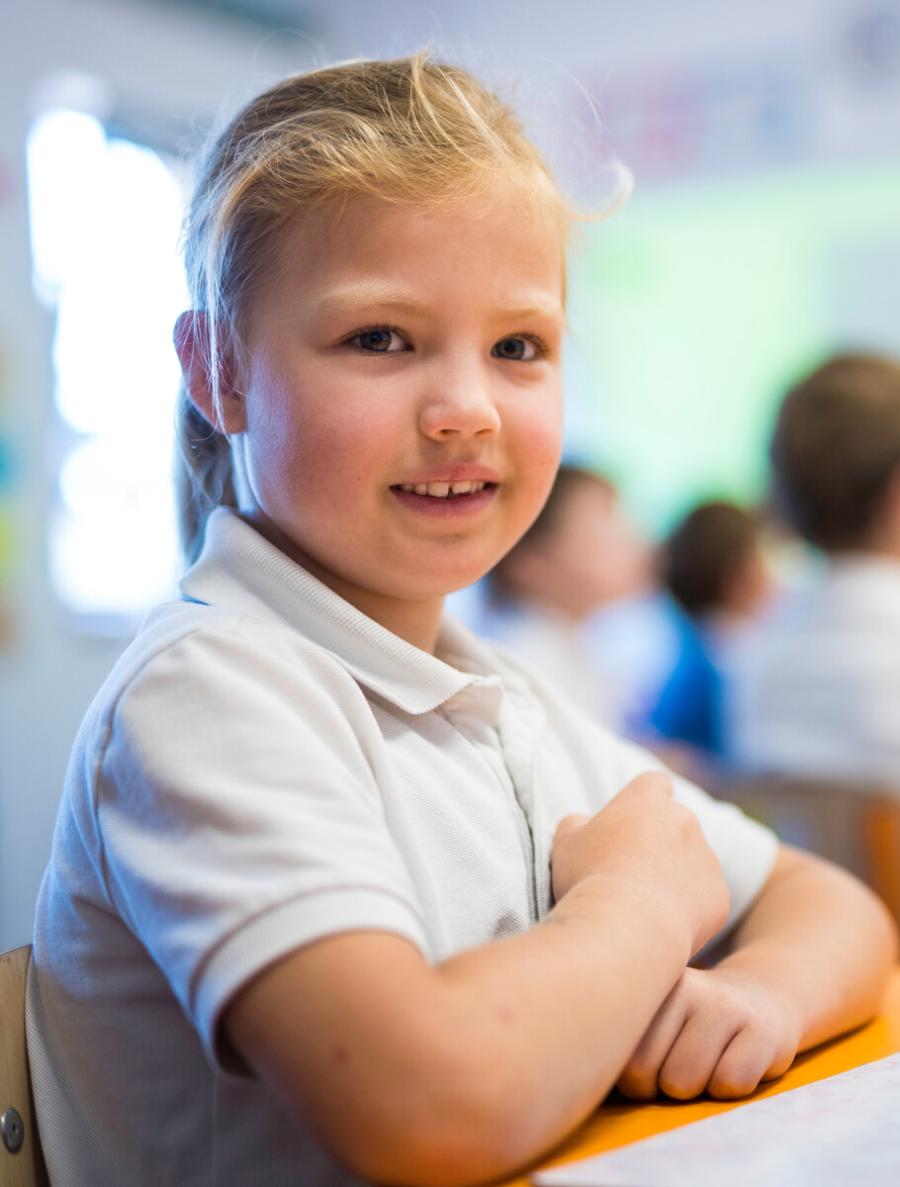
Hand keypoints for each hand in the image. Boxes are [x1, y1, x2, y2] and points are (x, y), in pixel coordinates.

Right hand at [551, 772, 729, 956]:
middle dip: (660, 842)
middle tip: (631, 871)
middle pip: (676, 823)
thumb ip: (577, 823)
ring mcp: (707, 857)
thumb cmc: (590, 877)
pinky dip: (689, 907)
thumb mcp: (566, 842)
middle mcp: (684, 820)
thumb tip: (583, 823)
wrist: (628, 927)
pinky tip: (662, 924)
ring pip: (693, 861)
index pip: (654, 783)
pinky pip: (705, 897)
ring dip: (676, 875)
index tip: (630, 821)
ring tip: (645, 905)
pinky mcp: (719, 894)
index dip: (643, 800)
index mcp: (647, 800)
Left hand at [616, 965, 800, 1100]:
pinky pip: (731, 1083)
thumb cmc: (695, 1025)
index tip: (654, 1064)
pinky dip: (731, 1088)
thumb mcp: (655, 1018)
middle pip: (645, 1073)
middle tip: (684, 1064)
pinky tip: (738, 1060)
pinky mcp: (762, 1029)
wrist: (762, 999)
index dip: (636, 1080)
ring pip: (684, 1082)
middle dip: (662, 1087)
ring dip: (697, 1089)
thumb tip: (596, 1076)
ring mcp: (725, 1005)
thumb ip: (623, 1040)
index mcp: (649, 983)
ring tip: (710, 1061)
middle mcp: (684, 987)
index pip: (618, 1056)